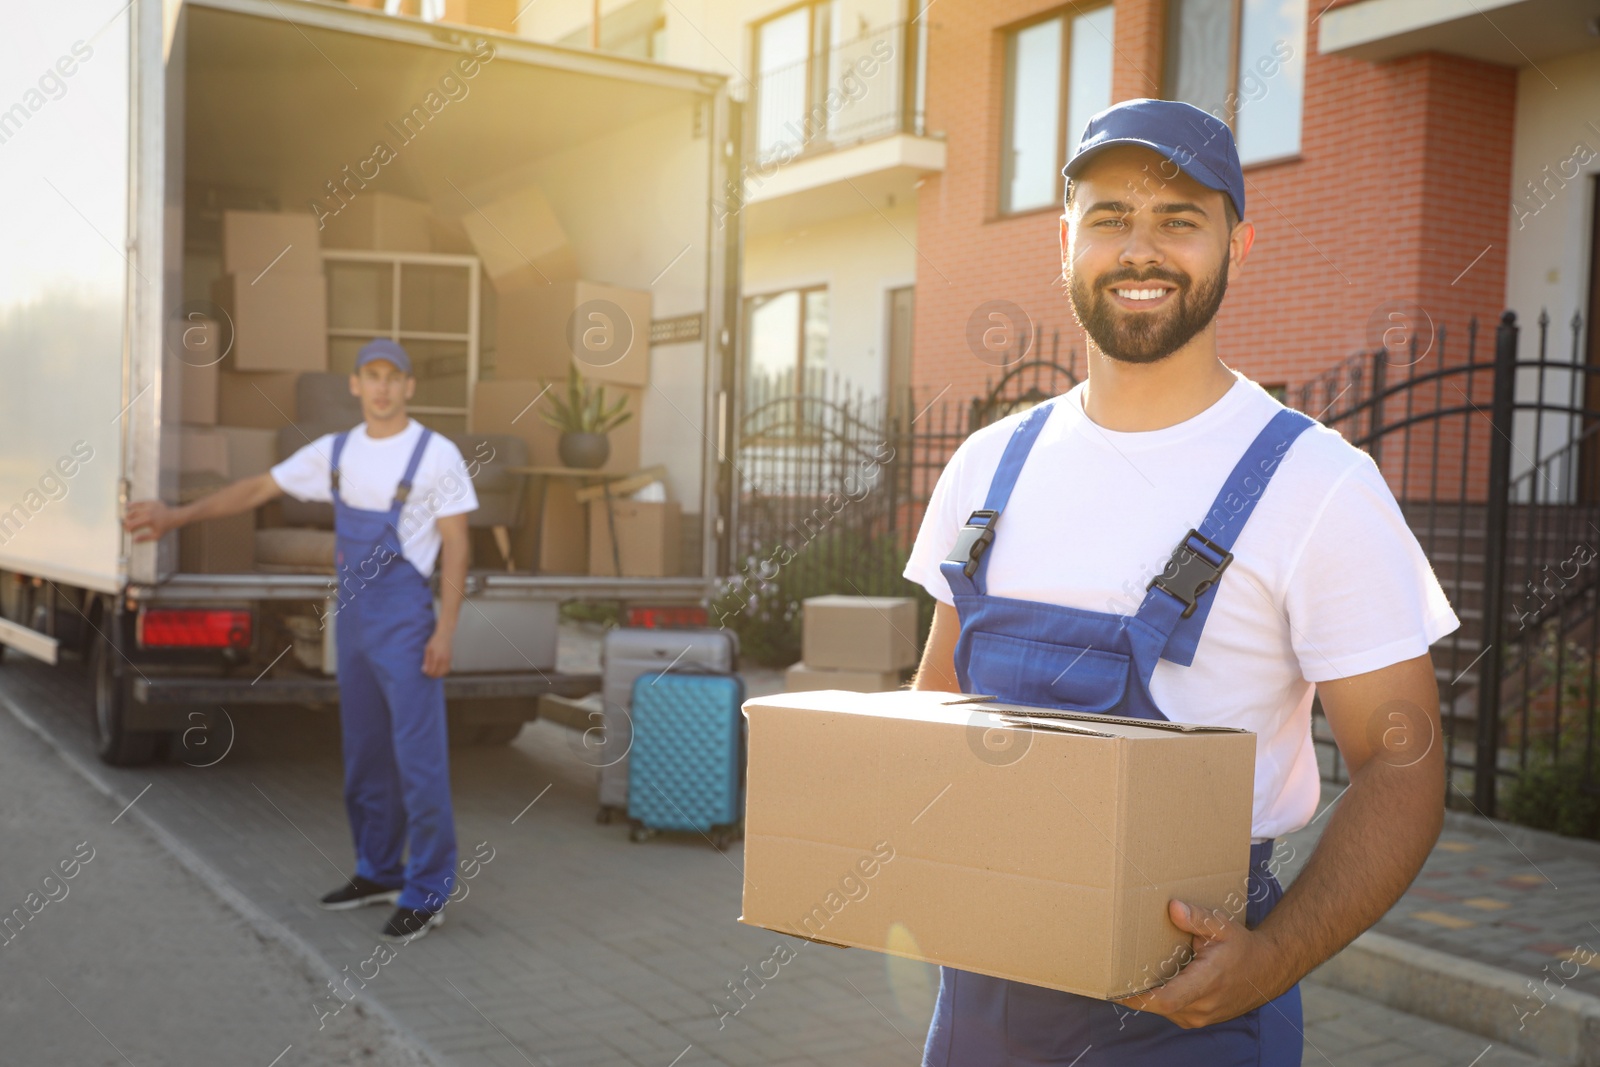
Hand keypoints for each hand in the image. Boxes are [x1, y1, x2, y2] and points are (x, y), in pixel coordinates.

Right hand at [124, 499, 179, 542]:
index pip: (132, 524)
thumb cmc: (164, 527)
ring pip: (134, 508)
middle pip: (131, 515)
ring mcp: (149, 506)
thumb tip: (133, 540)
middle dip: (127, 521)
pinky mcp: (150, 502)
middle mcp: (147, 512)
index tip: (127, 531)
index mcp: (148, 520)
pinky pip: (139, 502)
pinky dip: (133, 504)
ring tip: (126, 518)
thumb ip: (144, 538)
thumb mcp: (156, 535)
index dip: (127, 528)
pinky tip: (127, 505)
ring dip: (128, 513)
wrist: (173, 517)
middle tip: (126, 525)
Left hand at [423, 628, 452, 677]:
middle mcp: (443, 660)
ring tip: (434, 672)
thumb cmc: (434, 641)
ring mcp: (448, 660)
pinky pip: (447, 669)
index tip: (424, 672)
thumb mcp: (427, 650)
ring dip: (438, 674)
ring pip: (443, 672)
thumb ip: (426, 661)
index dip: (427, 673)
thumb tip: (424, 670)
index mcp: (436, 657)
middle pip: (438, 673)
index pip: (432, 671)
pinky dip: (443, 672)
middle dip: (432, 675)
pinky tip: (439, 670)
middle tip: (428, 673)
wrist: (444, 635)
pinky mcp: (450, 659)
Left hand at [1110, 899, 1287, 1028]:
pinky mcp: (1197, 1019)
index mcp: (1207, 982)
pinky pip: (1170, 1011)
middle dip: (1135, 990)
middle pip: (1158, 1005)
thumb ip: (1197, 918)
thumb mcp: (1222, 927)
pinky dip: (1159, 997)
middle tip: (1113, 970)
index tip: (1117, 984)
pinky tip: (1151, 979)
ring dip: (1147, 994)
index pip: (1167, 999)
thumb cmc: (1242, 947)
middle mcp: (1202, 1006)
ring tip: (1129, 971)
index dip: (1139, 996)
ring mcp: (1200, 1017)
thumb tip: (1173, 908)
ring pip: (1162, 1009)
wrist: (1267, 971)